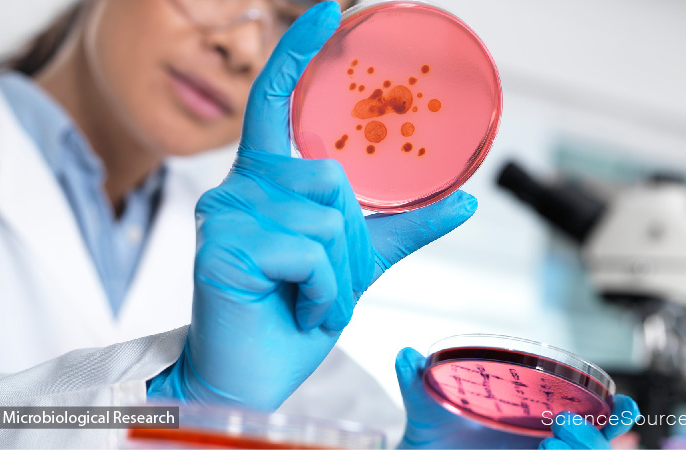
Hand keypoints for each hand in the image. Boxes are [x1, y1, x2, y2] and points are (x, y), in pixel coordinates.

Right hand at [147, 1, 477, 410]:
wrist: (260, 374)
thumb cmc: (297, 311)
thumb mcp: (358, 262)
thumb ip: (402, 228)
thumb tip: (464, 201)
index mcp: (267, 181)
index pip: (276, 101)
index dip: (299, 53)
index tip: (329, 10)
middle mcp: (239, 188)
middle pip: (331, 178)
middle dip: (348, 240)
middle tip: (323, 280)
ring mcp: (225, 213)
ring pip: (327, 216)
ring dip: (338, 272)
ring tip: (309, 297)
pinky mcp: (221, 245)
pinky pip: (309, 250)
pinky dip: (324, 289)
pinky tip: (298, 307)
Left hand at [395, 348, 638, 448]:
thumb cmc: (432, 432)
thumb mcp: (426, 407)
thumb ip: (416, 382)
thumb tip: (406, 355)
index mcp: (535, 420)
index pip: (592, 420)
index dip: (616, 416)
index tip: (623, 404)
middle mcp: (544, 443)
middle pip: (596, 447)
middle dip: (593, 438)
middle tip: (558, 425)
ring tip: (547, 443)